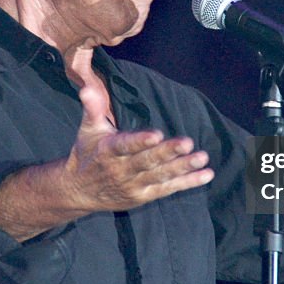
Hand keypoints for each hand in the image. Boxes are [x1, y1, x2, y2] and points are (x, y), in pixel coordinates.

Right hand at [0, 81, 213, 241]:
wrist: (78, 192)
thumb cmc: (87, 153)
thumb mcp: (88, 130)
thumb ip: (93, 108)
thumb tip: (87, 88)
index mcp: (108, 151)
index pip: (125, 145)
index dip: (141, 141)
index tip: (157, 134)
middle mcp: (121, 170)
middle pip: (147, 161)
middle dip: (167, 152)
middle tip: (187, 143)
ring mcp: (134, 185)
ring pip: (160, 176)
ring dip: (182, 167)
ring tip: (202, 157)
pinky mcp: (145, 196)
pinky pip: (168, 189)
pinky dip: (187, 182)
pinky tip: (205, 174)